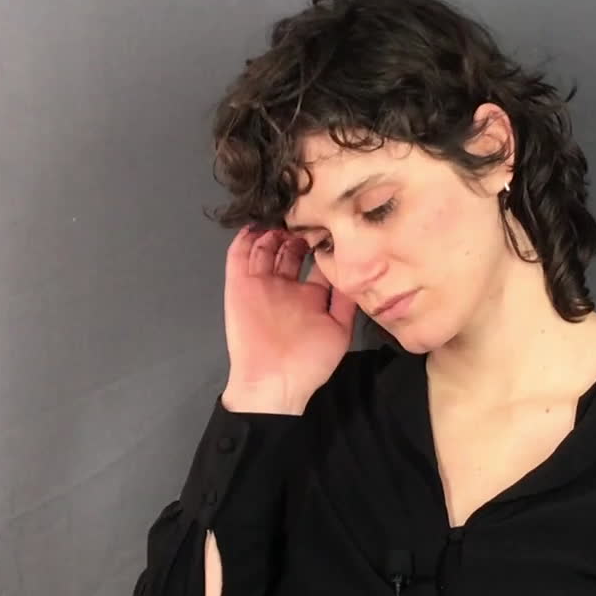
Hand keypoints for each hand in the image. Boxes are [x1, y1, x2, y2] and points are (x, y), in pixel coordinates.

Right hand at [221, 225, 357, 414]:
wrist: (273, 382)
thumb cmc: (309, 362)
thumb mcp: (339, 330)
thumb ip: (346, 301)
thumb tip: (357, 273)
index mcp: (309, 296)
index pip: (316, 263)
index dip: (323, 245)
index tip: (333, 226)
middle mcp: (285, 286)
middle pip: (290, 250)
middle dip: (299, 232)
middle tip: (308, 215)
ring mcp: (261, 284)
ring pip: (265, 248)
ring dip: (274, 230)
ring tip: (284, 214)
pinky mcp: (239, 285)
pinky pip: (238, 256)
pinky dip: (245, 238)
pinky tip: (256, 224)